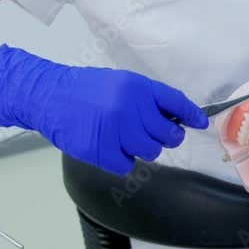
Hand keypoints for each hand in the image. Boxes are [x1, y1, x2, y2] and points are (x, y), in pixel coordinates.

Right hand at [0, 44, 207, 175]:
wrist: (47, 96)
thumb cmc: (85, 90)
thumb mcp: (120, 83)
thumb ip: (147, 99)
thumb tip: (178, 119)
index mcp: (138, 88)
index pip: (176, 103)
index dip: (191, 115)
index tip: (200, 123)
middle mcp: (131, 109)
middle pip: (169, 135)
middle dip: (165, 136)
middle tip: (149, 133)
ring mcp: (116, 131)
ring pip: (151, 151)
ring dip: (141, 148)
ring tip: (123, 137)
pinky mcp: (101, 151)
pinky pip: (127, 165)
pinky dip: (122, 160)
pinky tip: (110, 148)